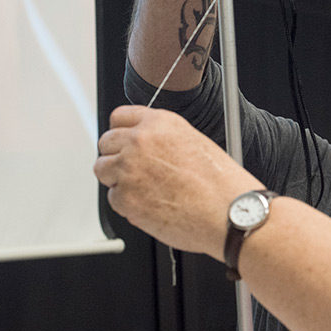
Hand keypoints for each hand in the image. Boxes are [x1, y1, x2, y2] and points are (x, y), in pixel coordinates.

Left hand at [94, 105, 259, 259]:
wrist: (228, 213)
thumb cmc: (220, 185)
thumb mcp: (195, 143)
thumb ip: (164, 139)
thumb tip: (146, 147)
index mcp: (160, 123)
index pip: (119, 117)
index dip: (122, 132)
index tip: (124, 142)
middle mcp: (141, 141)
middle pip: (106, 142)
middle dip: (116, 156)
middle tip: (134, 171)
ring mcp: (129, 169)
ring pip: (102, 169)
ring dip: (117, 179)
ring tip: (143, 189)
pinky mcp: (125, 197)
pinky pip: (113, 198)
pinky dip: (127, 204)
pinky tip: (150, 204)